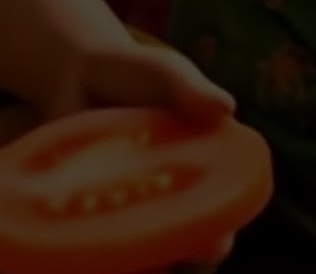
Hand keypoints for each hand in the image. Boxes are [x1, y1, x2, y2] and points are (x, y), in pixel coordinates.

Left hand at [43, 42, 237, 269]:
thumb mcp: (166, 73)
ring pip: (150, 248)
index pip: (225, 202)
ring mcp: (134, 205)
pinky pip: (101, 242)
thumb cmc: (136, 72)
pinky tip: (88, 251)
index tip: (217, 239)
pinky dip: (100, 252)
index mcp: (207, 163)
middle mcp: (177, 192)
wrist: (77, 74)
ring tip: (133, 264)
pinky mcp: (92, 212)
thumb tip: (226, 108)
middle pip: (193, 236)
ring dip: (149, 260)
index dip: (224, 223)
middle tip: (186, 256)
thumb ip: (191, 90)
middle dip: (194, 252)